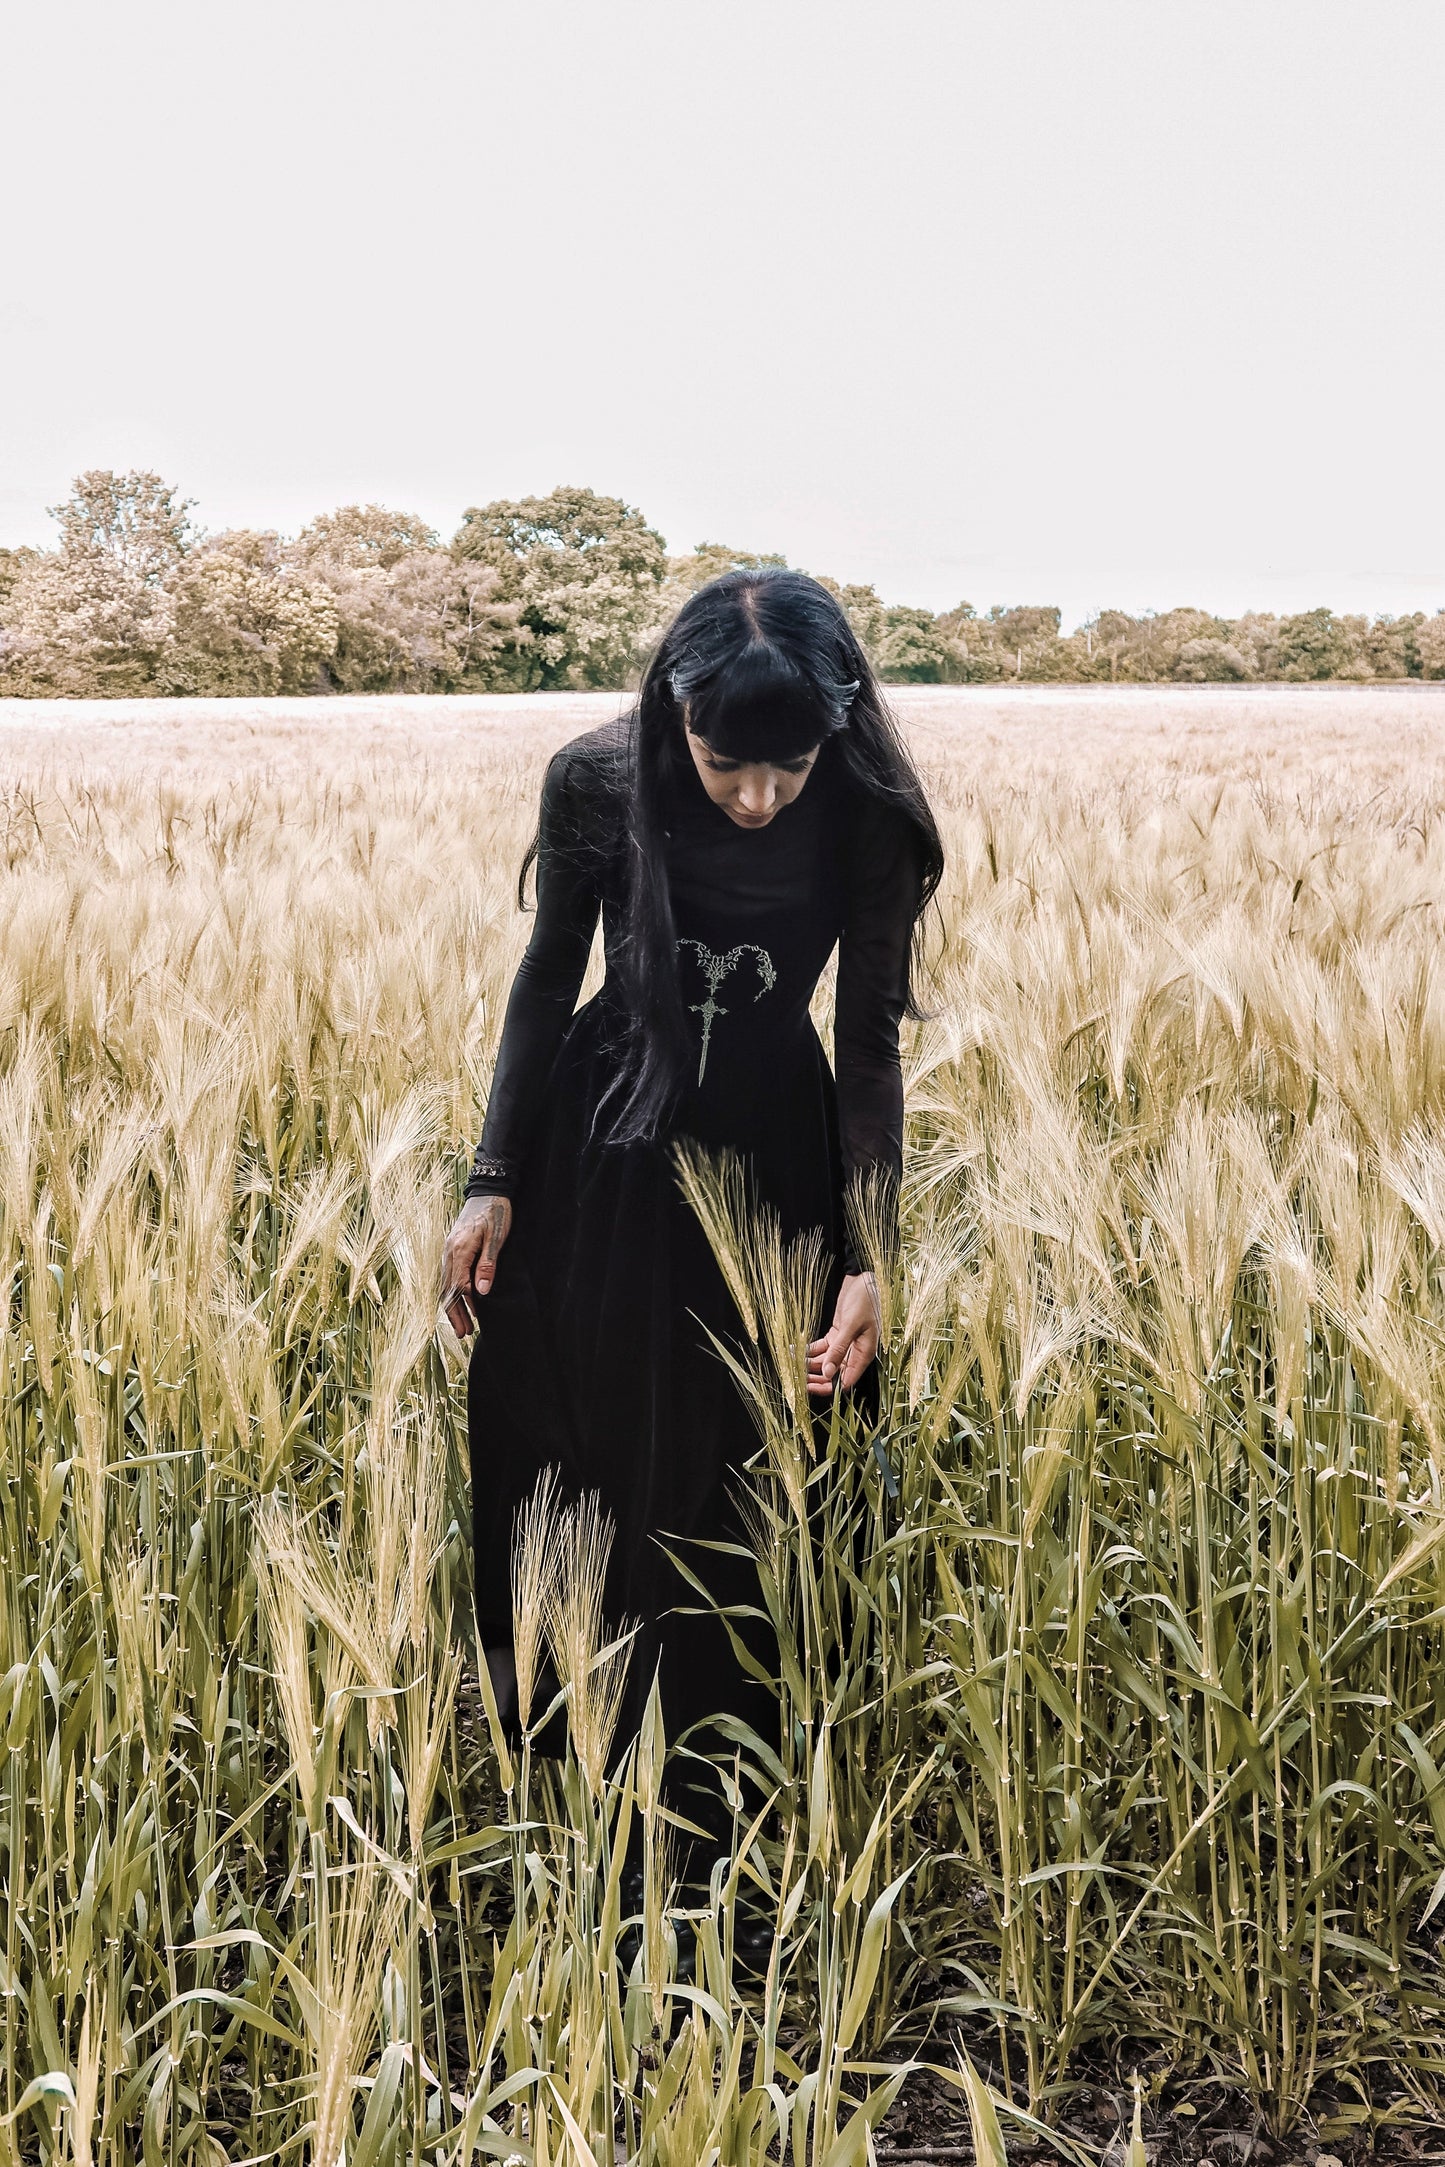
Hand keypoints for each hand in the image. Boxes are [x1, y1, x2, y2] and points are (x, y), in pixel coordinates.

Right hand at [440, 1195, 511, 1338]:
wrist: (488, 1190)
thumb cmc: (496, 1212)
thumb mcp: (496, 1237)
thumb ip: (488, 1264)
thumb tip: (481, 1292)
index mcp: (459, 1250)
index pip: (458, 1285)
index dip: (466, 1306)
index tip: (475, 1322)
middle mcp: (449, 1252)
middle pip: (447, 1289)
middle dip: (454, 1314)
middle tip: (463, 1334)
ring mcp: (449, 1250)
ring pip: (446, 1284)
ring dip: (453, 1306)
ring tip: (462, 1326)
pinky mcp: (453, 1249)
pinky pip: (449, 1276)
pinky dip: (453, 1292)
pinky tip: (462, 1301)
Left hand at [806, 1272, 879, 1396]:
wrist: (864, 1280)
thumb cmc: (866, 1300)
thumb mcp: (851, 1325)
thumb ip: (839, 1349)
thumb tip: (828, 1372)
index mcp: (863, 1354)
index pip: (846, 1380)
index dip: (829, 1387)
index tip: (811, 1387)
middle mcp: (854, 1352)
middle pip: (834, 1373)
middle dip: (816, 1378)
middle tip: (799, 1379)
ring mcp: (845, 1344)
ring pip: (826, 1361)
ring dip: (810, 1365)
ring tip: (794, 1364)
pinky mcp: (836, 1335)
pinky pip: (821, 1348)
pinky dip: (810, 1351)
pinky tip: (797, 1351)